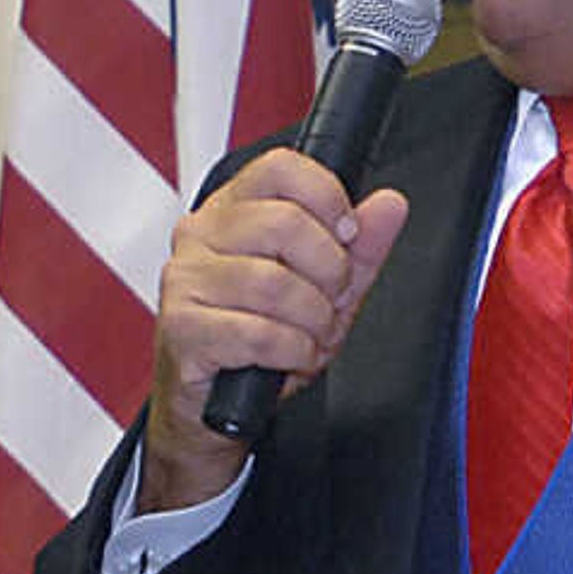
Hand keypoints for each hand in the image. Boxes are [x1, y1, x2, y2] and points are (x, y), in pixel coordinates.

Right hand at [138, 151, 411, 510]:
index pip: (281, 167)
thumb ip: (360, 248)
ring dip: (312, 320)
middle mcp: (201, 235)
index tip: (346, 235)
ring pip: (274, 283)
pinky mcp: (182, 327)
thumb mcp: (325, 289)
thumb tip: (390, 204)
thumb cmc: (260, 339)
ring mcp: (186, 279)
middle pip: (284, 223)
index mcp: (233, 210)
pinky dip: (292, 350)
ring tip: (311, 335)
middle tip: (331, 301)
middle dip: (330, 272)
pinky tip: (290, 357)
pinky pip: (258, 333)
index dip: (327, 198)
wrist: (214, 405)